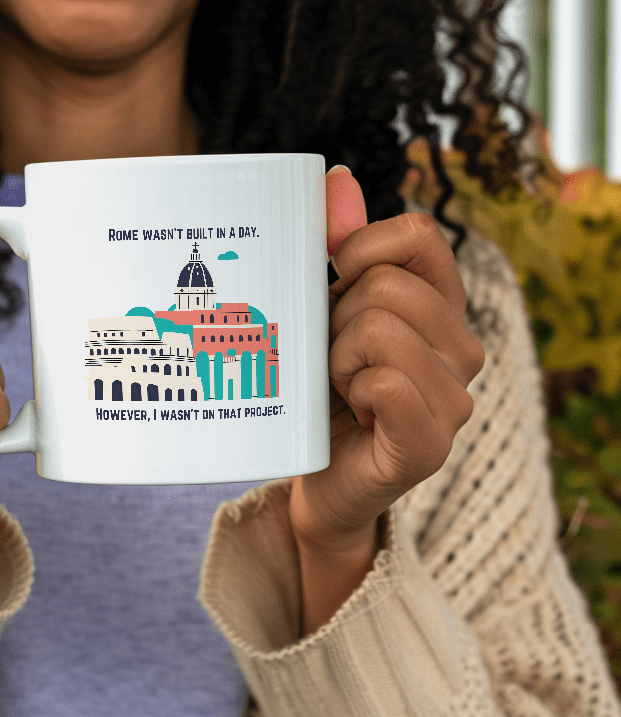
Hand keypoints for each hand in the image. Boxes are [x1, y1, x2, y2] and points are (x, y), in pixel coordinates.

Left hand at [289, 168, 485, 555]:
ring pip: (380, 330)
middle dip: (336, 321)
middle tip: (332, 361)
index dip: (359, 249)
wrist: (313, 478)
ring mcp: (455, 399)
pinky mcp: (430, 443)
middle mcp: (462, 348)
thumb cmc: (319, 394)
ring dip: (337, 360)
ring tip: (340, 390)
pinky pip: (387, 381)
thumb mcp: (323, 315)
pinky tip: (355, 412)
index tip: (332, 285)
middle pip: (387, 287)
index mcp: (440, 308)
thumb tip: (337, 179)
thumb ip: (335, 249)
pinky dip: (354, 390)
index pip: (416, 235)